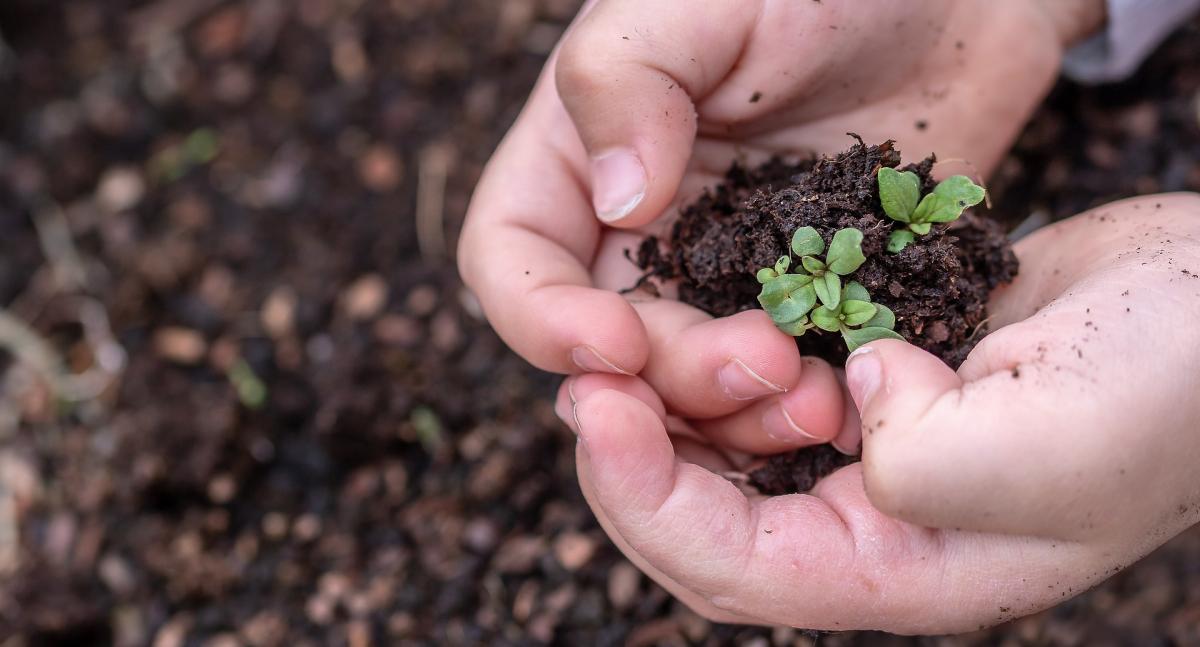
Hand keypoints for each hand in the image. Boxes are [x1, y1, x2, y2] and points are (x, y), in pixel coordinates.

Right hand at [459, 0, 1094, 455]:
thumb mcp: (704, 0)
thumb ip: (628, 80)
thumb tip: (617, 203)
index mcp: (582, 156)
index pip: (511, 258)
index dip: (541, 317)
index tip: (613, 343)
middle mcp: (642, 229)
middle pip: (612, 345)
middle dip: (671, 375)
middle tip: (762, 362)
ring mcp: (727, 272)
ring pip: (694, 384)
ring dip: (739, 412)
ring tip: (817, 399)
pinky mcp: (808, 299)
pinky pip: (786, 377)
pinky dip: (806, 403)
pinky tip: (854, 396)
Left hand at [556, 193, 1199, 633]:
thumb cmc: (1167, 389)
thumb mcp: (1049, 445)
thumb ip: (925, 459)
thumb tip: (850, 400)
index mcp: (906, 571)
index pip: (734, 568)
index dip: (647, 500)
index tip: (597, 411)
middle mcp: (876, 524)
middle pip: (709, 519)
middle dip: (634, 457)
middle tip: (584, 379)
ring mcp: (874, 450)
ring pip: (730, 452)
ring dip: (674, 406)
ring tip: (626, 347)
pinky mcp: (879, 380)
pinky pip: (772, 386)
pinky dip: (726, 361)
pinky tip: (698, 321)